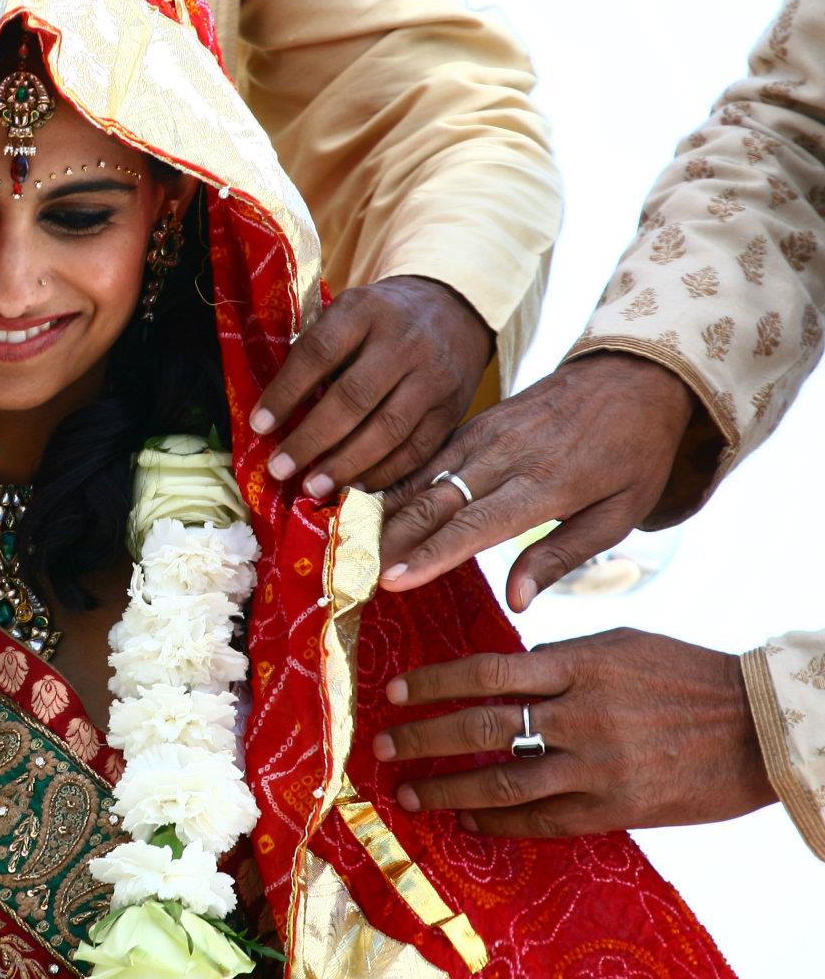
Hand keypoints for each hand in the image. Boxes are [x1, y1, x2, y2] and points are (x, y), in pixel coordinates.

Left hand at [252, 276, 493, 499]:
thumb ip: (317, 352)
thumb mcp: (348, 314)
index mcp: (365, 311)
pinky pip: (417, 449)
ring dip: (345, 464)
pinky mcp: (452, 409)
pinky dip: (383, 473)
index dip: (287, 391)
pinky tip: (354, 485)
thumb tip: (274, 411)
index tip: (259, 426)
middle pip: (354, 397)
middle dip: (312, 439)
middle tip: (280, 468)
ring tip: (312, 487)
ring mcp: (433, 377)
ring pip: (388, 429)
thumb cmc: (380, 320)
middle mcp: (403, 342)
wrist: (452, 309)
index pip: (320, 352)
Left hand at [372, 628, 775, 836]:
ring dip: (447, 787)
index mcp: (580, 665)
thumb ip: (559, 659)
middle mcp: (582, 715)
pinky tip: (466, 818)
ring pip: (503, 780)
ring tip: (409, 790)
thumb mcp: (620, 646)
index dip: (434, 682)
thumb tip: (502, 669)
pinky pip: (542, 819)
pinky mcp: (616, 808)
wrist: (760, 728)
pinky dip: (498, 820)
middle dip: (423, 737)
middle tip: (381, 745)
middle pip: (482, 727)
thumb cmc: (686, 676)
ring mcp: (598, 766)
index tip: (395, 691)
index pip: (487, 671)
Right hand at [378, 352, 696, 608]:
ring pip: (421, 478)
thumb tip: (517, 601)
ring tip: (346, 541)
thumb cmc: (634, 455)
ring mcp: (484, 435)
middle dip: (389, 540)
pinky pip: (426, 457)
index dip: (430, 555)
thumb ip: (562, 556)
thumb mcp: (620, 513)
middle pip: (435, 502)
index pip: (475, 526)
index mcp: (544, 484)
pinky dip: (394, 483)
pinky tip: (366, 506)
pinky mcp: (474, 422)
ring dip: (381, 513)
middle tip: (350, 570)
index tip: (391, 581)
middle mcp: (505, 457)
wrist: (633, 377)